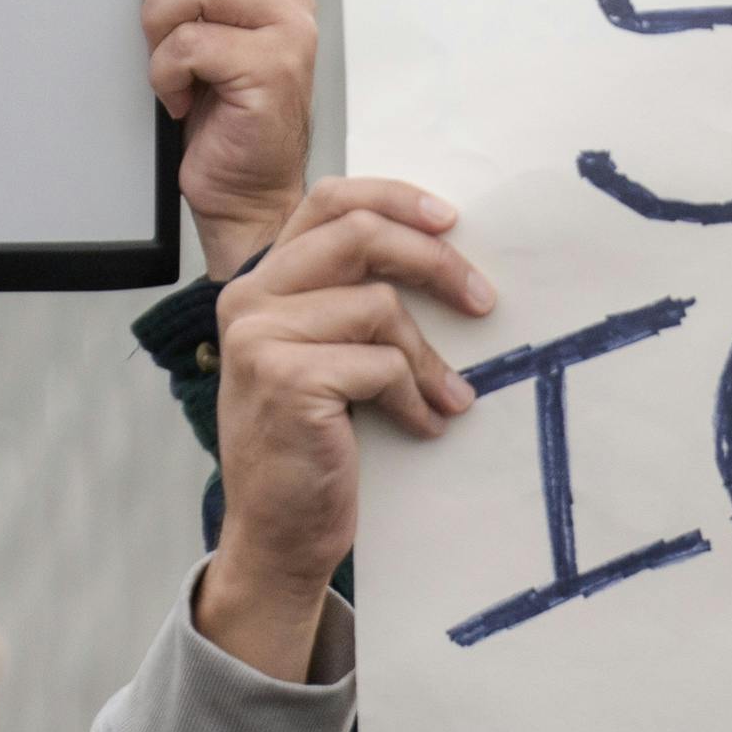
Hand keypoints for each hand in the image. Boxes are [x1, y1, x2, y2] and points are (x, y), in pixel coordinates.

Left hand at [148, 0, 318, 279]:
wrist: (246, 198)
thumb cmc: (221, 122)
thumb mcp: (199, 39)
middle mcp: (288, 0)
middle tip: (156, 13)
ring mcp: (287, 33)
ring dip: (159, 30)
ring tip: (167, 68)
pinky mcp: (273, 69)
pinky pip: (192, 40)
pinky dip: (167, 71)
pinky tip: (177, 97)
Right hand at [196, 176, 495, 681]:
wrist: (276, 531)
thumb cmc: (308, 446)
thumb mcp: (321, 357)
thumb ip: (347, 302)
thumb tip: (437, 254)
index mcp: (259, 283)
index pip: (328, 200)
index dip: (395, 199)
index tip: (450, 222)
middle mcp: (249, 300)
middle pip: (360, 235)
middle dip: (435, 263)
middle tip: (482, 301)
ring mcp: (262, 339)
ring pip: (380, 306)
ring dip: (429, 358)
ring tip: (448, 395)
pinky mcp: (288, 380)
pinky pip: (382, 365)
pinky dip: (415, 398)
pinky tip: (422, 426)